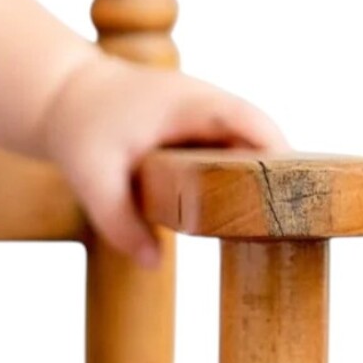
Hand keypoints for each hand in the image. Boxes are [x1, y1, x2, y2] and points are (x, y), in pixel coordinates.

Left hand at [37, 52, 287, 267]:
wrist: (64, 98)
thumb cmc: (80, 131)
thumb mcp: (92, 179)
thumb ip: (118, 223)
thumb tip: (153, 263)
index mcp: (191, 103)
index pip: (250, 123)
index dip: (277, 154)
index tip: (297, 192)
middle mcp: (208, 102)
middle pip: (261, 135)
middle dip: (280, 173)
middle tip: (296, 224)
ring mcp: (207, 114)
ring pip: (250, 144)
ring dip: (264, 177)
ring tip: (280, 225)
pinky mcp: (199, 130)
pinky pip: (232, 151)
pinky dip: (242, 177)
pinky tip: (248, 215)